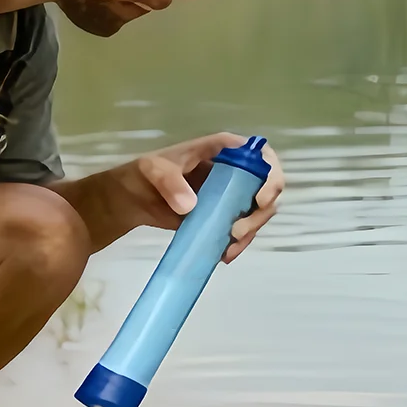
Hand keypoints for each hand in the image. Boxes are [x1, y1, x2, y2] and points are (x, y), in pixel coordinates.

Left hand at [113, 132, 283, 262]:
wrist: (135, 198)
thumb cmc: (147, 173)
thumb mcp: (155, 170)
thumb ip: (170, 183)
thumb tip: (190, 206)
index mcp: (225, 150)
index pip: (262, 155)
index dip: (270, 174)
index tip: (259, 199)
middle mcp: (236, 171)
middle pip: (268, 188)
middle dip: (260, 212)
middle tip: (237, 231)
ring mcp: (232, 195)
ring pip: (259, 212)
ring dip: (251, 231)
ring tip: (229, 249)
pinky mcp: (224, 216)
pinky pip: (243, 229)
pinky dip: (239, 244)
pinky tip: (225, 255)